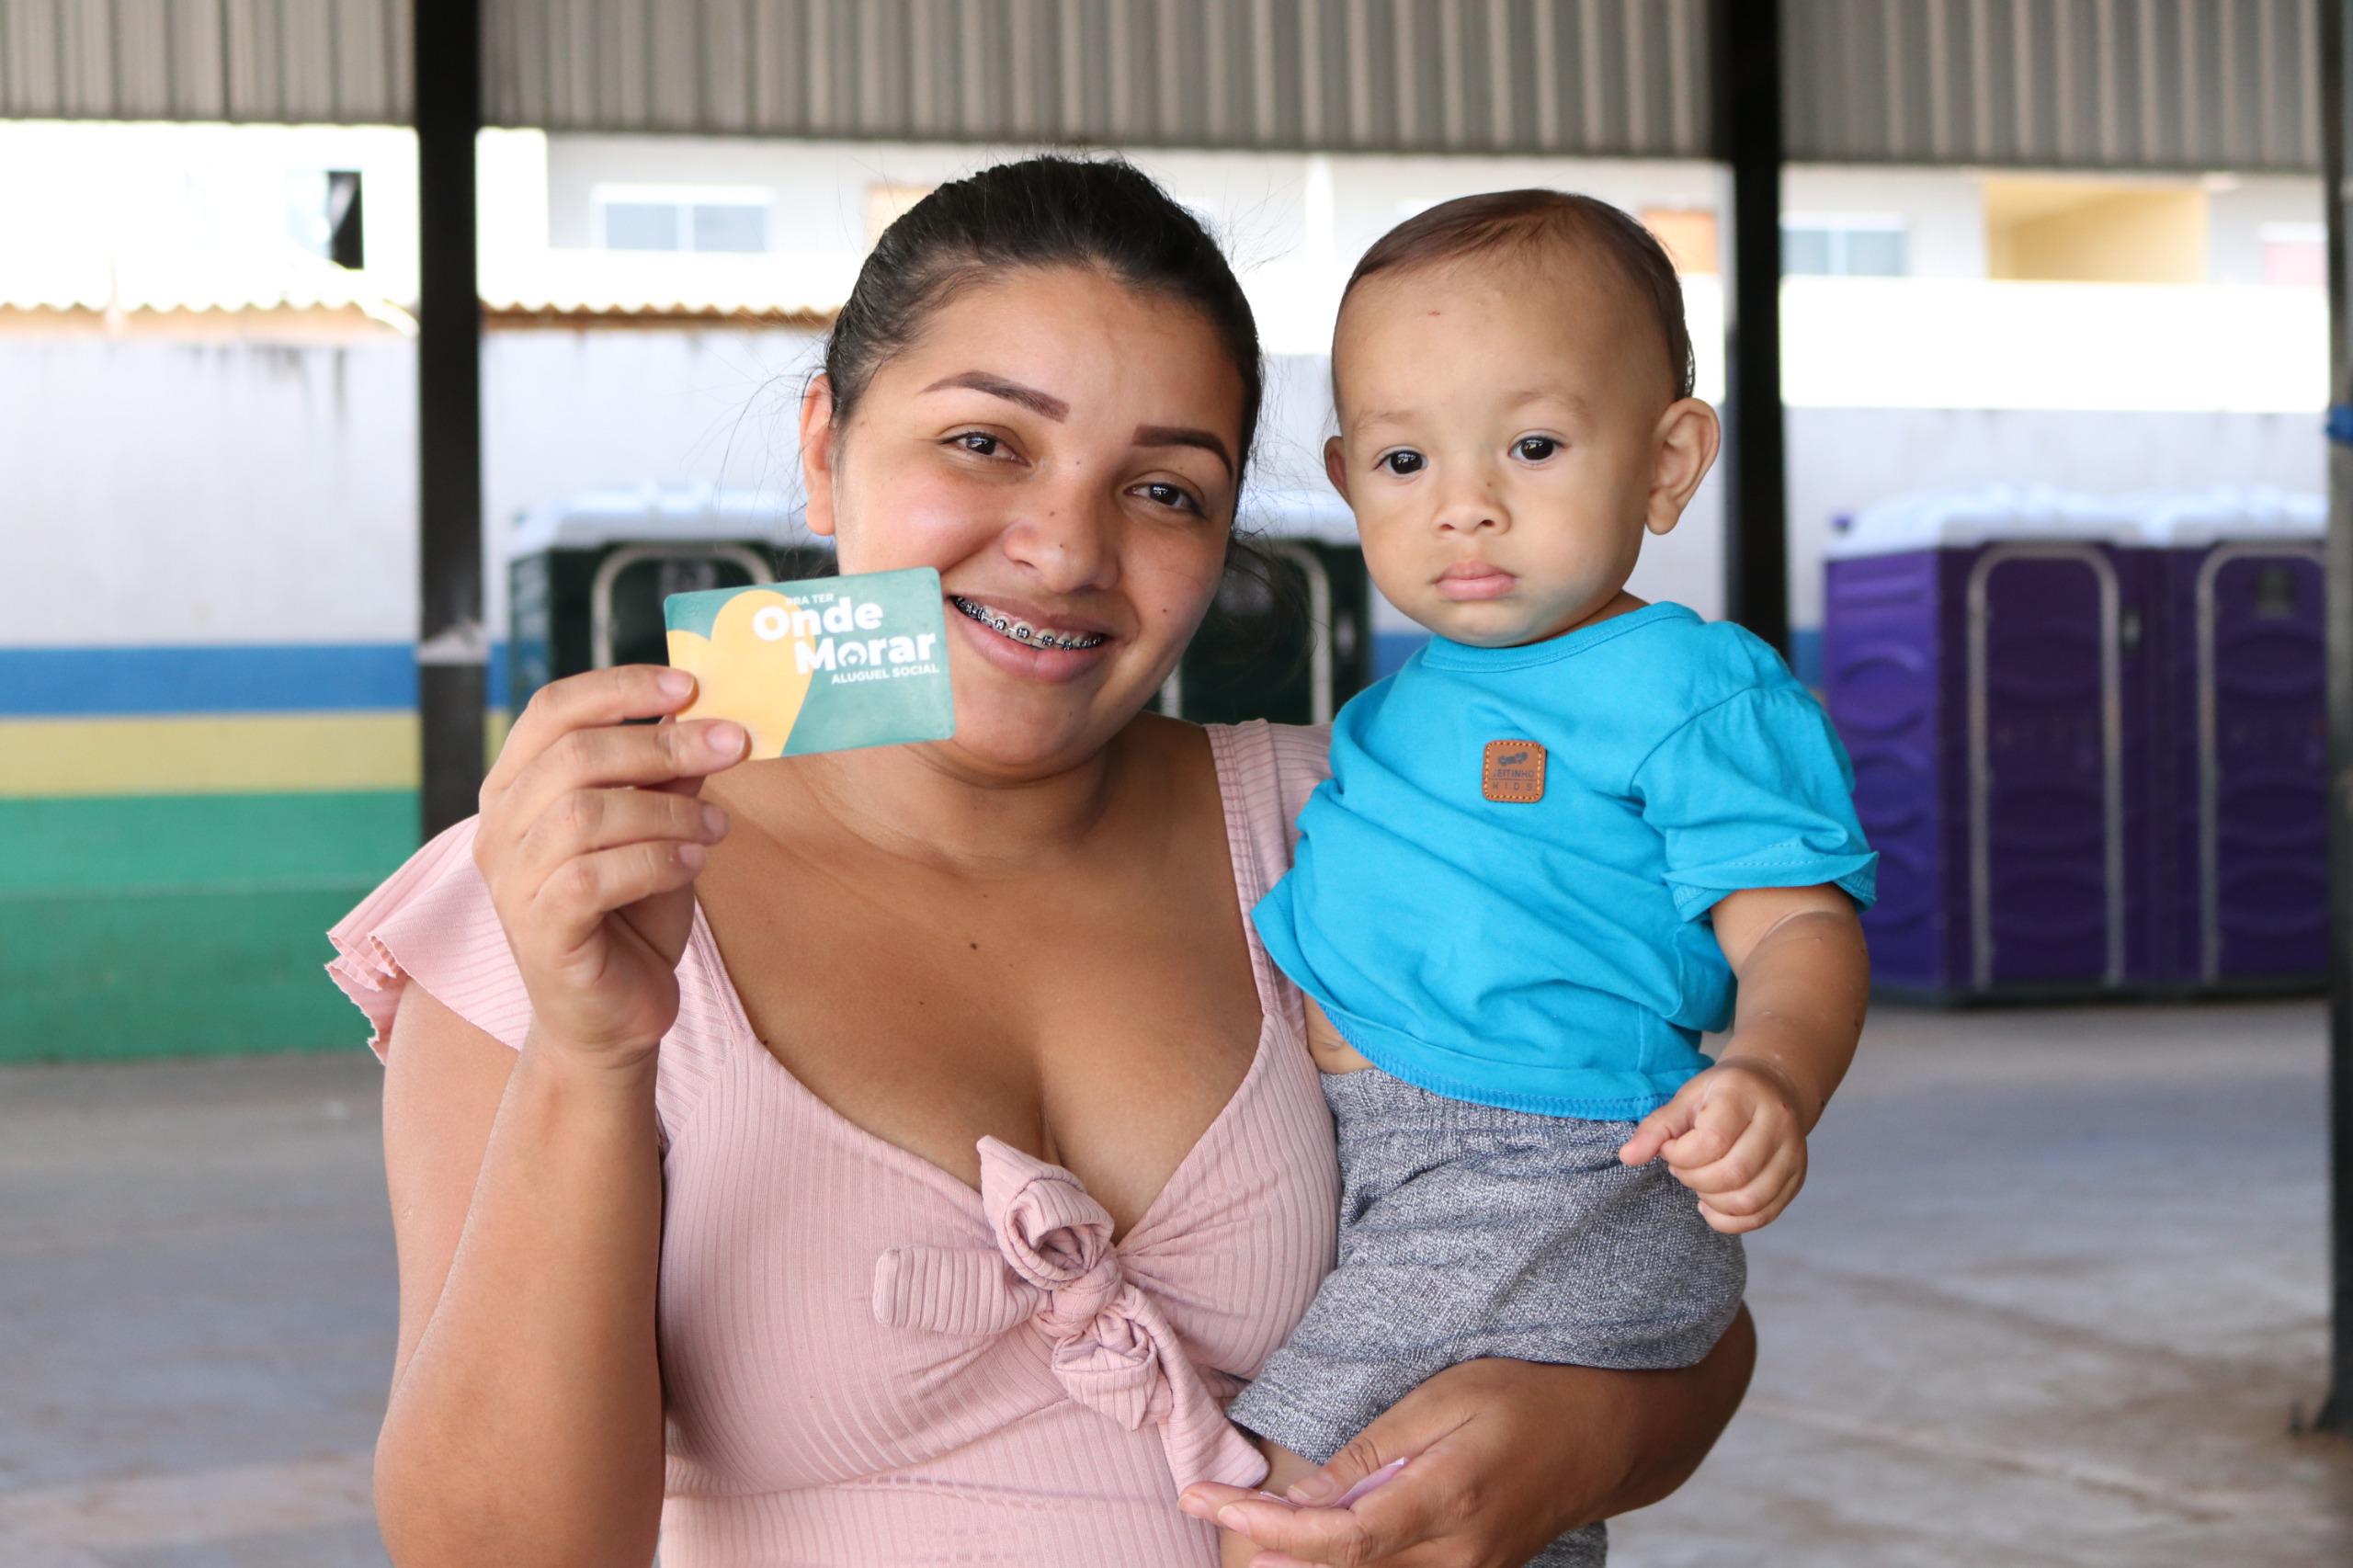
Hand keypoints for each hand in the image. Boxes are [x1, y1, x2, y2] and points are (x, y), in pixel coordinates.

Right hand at [471, 665, 746, 1071]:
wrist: (612, 1017)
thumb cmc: (631, 916)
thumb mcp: (658, 831)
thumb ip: (668, 777)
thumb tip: (704, 715)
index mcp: (519, 787)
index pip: (552, 709)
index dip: (619, 687)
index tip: (690, 686)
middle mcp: (500, 827)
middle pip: (575, 755)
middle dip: (664, 744)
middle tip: (734, 746)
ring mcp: (511, 881)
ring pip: (585, 813)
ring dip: (668, 812)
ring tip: (716, 829)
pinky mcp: (538, 931)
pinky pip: (593, 877)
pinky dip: (655, 862)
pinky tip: (694, 865)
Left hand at [1179, 1360, 1610, 1566]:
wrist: (1613, 1431)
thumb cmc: (1529, 1393)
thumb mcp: (1447, 1396)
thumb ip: (1375, 1449)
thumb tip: (1306, 1498)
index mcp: (1448, 1501)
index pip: (1335, 1539)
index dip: (1262, 1526)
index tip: (1201, 1497)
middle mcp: (1458, 1555)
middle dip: (1266, 1546)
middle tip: (1203, 1509)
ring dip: (1300, 1560)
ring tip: (1241, 1522)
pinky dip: (1344, 1561)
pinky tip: (1303, 1539)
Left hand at [1616, 1059, 1806, 1233]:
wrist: (1772, 1088)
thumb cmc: (1722, 1095)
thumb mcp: (1686, 1099)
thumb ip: (1657, 1127)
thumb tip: (1627, 1157)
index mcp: (1745, 1096)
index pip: (1712, 1141)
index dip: (1681, 1154)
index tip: (1671, 1148)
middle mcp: (1778, 1124)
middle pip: (1732, 1174)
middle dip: (1694, 1179)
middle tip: (1682, 1166)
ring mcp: (1793, 1154)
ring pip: (1750, 1200)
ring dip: (1712, 1201)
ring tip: (1699, 1181)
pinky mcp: (1797, 1179)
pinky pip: (1763, 1215)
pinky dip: (1730, 1220)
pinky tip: (1712, 1203)